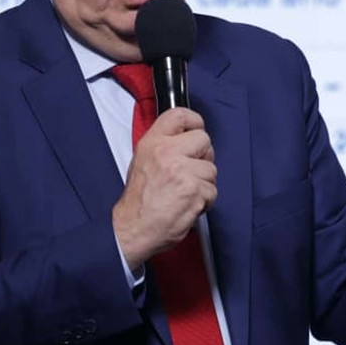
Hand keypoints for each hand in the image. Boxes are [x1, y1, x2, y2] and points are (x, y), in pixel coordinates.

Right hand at [112, 108, 216, 268]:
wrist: (133, 229)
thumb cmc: (138, 202)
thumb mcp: (142, 162)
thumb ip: (163, 147)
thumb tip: (186, 139)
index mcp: (152, 143)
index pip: (179, 115)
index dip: (194, 121)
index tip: (196, 130)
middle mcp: (166, 153)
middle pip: (204, 139)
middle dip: (204, 157)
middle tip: (192, 172)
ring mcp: (181, 171)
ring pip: (211, 169)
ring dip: (204, 184)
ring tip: (185, 194)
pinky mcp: (194, 190)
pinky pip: (212, 191)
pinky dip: (205, 201)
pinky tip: (188, 205)